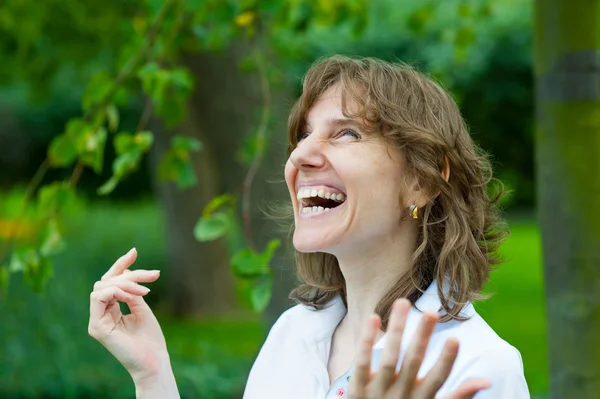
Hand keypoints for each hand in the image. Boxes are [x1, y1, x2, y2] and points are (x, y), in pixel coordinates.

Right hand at [88, 248, 167, 381]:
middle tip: (153, 276)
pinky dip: (117, 291)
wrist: (154, 361)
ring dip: (126, 283)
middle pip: (107, 281)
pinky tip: (133, 297)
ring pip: (102, 286)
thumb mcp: (142, 308)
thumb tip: (126, 272)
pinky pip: (98, 298)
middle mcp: (100, 314)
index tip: (134, 252)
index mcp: (110, 310)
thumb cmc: (150, 339)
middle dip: (130, 274)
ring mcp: (96, 321)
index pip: (110, 282)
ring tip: (145, 291)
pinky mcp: (97, 327)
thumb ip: (132, 291)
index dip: (120, 265)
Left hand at [349, 299, 490, 398]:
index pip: (437, 379)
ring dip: (397, 329)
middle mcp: (400, 394)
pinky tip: (373, 317)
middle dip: (422, 337)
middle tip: (432, 312)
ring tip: (403, 302)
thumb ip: (457, 396)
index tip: (455, 339)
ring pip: (388, 357)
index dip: (446, 361)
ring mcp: (378, 391)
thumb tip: (486, 382)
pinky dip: (367, 340)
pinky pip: (361, 361)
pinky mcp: (357, 388)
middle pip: (412, 362)